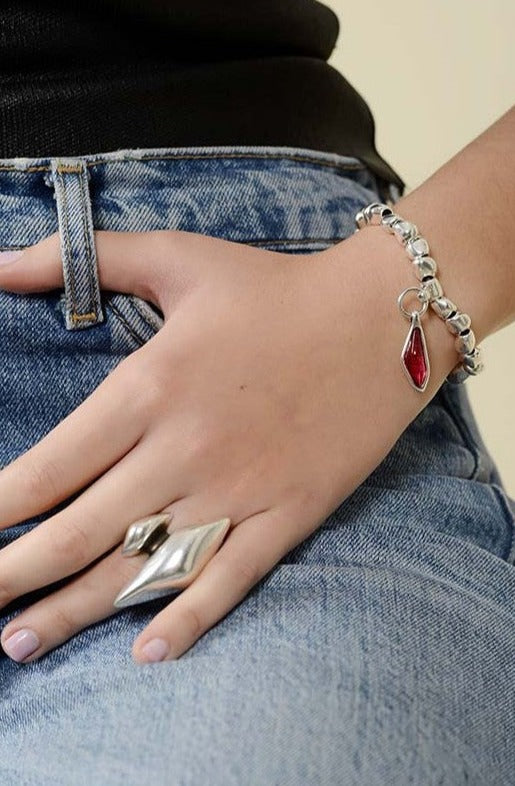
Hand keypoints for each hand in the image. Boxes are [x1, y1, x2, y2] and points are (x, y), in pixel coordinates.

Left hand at [0, 227, 425, 663]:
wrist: (380, 319)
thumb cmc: (274, 288)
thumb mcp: (178, 258)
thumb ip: (86, 257)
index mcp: (149, 388)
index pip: (49, 468)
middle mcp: (184, 451)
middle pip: (79, 532)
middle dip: (14, 574)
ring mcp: (239, 491)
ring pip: (141, 570)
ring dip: (74, 611)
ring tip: (20, 642)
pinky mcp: (289, 514)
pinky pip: (231, 579)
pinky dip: (188, 620)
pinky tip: (146, 653)